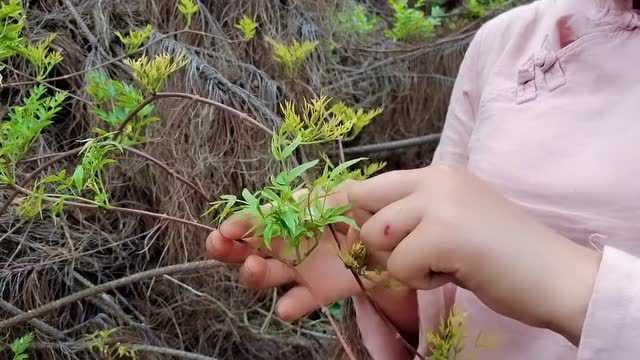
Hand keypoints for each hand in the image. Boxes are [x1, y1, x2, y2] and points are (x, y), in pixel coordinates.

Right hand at [205, 191, 417, 330]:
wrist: (395, 234)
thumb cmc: (365, 208)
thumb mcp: (344, 194)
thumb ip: (319, 199)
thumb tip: (292, 202)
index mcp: (290, 218)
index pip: (256, 220)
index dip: (238, 224)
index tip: (226, 229)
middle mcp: (288, 244)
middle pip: (247, 250)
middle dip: (228, 249)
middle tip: (219, 246)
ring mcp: (301, 269)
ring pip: (265, 276)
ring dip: (253, 274)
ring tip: (253, 267)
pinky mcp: (319, 291)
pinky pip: (298, 302)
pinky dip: (289, 307)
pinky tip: (286, 306)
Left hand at [348, 165, 601, 344]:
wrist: (558, 276)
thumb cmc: (505, 254)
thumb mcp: (453, 219)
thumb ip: (413, 214)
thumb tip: (359, 221)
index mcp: (437, 172)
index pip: (370, 184)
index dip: (358, 212)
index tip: (368, 234)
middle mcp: (435, 178)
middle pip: (362, 204)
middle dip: (378, 240)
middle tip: (417, 256)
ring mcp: (439, 202)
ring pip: (376, 236)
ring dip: (402, 262)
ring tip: (441, 263)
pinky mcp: (444, 234)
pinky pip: (400, 265)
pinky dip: (422, 280)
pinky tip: (455, 274)